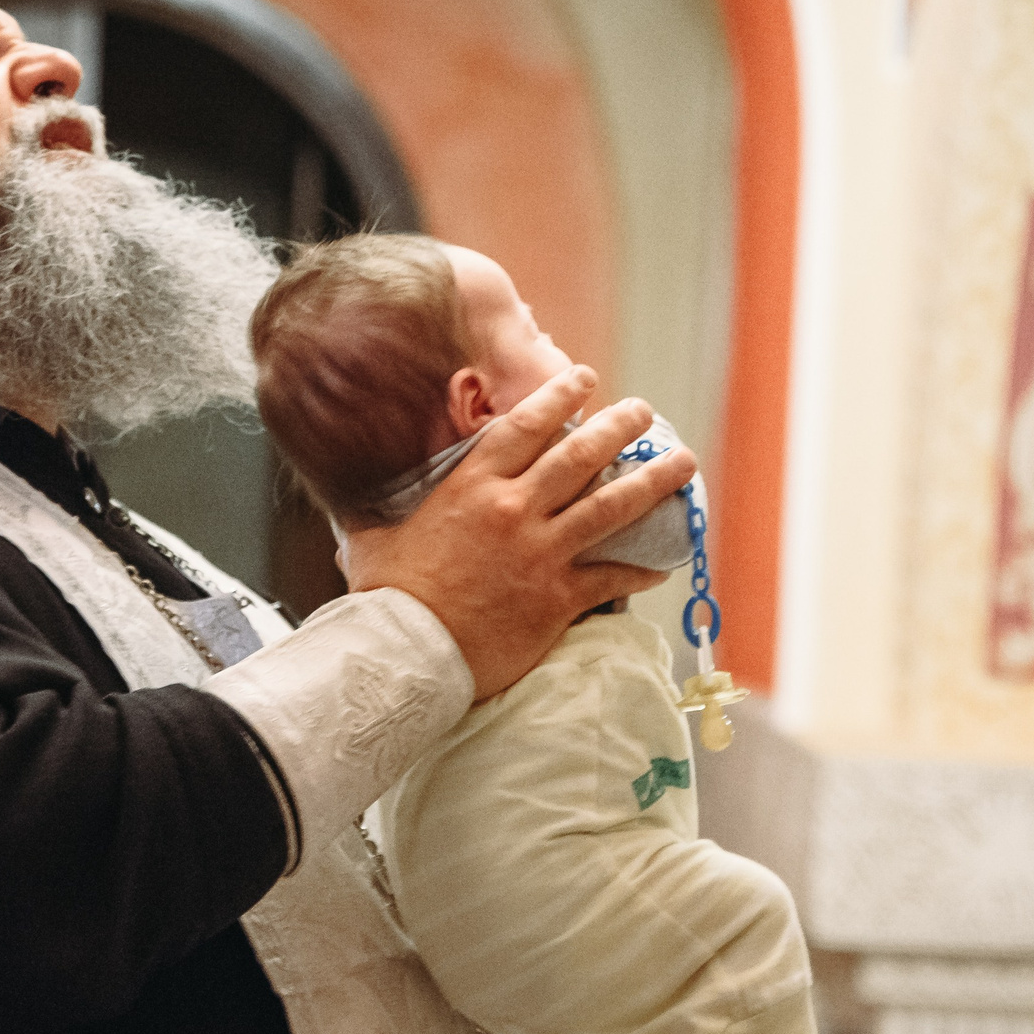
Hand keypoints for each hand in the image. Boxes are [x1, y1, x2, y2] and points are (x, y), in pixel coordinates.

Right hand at [342, 366, 697, 700]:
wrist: (406, 655)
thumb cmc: (386, 600)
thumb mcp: (376, 537)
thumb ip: (378, 511)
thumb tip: (352, 499)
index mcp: (471, 486)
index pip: (526, 426)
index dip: (560, 396)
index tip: (586, 378)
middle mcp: (513, 510)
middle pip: (580, 455)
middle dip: (619, 426)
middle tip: (643, 410)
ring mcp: (540, 552)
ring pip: (610, 505)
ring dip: (653, 481)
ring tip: (681, 462)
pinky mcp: (557, 598)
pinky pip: (611, 577)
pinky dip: (640, 569)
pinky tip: (664, 562)